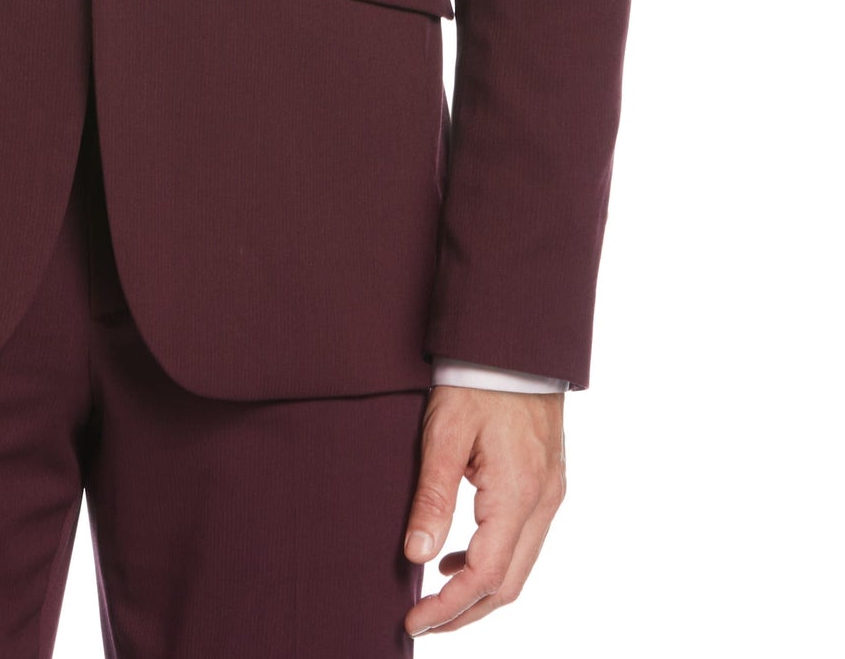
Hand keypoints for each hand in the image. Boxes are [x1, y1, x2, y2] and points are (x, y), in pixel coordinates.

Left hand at [402, 383, 565, 636]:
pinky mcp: (547, 484)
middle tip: (421, 622)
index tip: (413, 622)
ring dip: (479, 591)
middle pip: (508, 585)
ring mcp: (550, 494)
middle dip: (464, 612)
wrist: (515, 341)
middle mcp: (543, 502)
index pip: (485, 576)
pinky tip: (458, 555)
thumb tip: (416, 556)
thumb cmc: (476, 380)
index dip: (448, 608)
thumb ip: (433, 497)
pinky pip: (524, 541)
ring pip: (519, 567)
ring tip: (433, 596)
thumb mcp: (444, 434)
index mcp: (518, 494)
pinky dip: (493, 561)